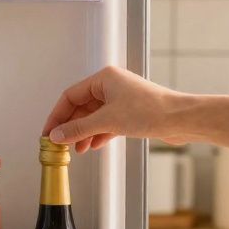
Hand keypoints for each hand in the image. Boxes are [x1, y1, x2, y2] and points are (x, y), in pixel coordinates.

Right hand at [42, 66, 190, 152]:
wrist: (180, 119)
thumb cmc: (150, 111)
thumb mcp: (106, 121)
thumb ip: (78, 129)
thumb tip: (58, 135)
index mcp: (103, 79)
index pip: (70, 96)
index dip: (57, 115)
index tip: (49, 132)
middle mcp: (111, 86)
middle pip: (81, 107)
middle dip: (71, 126)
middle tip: (60, 143)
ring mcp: (121, 100)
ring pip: (94, 117)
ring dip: (84, 133)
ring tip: (77, 149)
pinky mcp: (130, 113)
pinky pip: (106, 123)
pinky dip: (98, 134)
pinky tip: (93, 146)